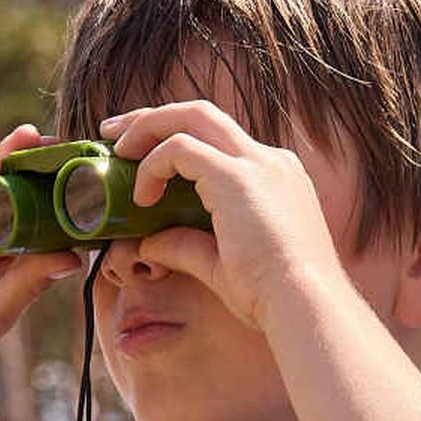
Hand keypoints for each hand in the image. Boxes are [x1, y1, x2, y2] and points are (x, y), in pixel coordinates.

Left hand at [96, 99, 349, 330]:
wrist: (305, 306)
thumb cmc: (273, 297)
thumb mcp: (221, 266)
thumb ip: (185, 246)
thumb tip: (147, 243)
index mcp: (275, 178)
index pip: (220, 141)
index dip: (177, 141)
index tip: (143, 157)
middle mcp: (269, 161)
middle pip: (202, 114)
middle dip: (154, 117)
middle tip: (114, 132)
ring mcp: (256, 164)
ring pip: (191, 116)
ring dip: (147, 127)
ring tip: (116, 151)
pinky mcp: (236, 177)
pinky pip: (180, 148)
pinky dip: (153, 165)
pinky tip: (140, 196)